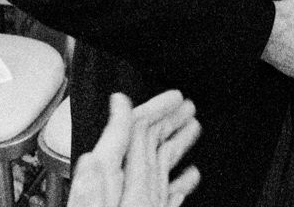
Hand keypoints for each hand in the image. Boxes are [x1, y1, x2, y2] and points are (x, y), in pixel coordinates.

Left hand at [70, 90, 202, 206]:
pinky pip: (165, 196)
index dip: (155, 108)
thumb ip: (106, 158)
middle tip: (188, 106)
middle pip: (148, 143)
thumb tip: (112, 116)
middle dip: (169, 121)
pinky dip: (181, 183)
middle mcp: (122, 186)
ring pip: (159, 167)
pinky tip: (190, 176)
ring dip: (177, 145)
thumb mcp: (100, 196)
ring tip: (193, 129)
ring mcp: (134, 202)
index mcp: (110, 176)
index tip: (175, 97)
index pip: (134, 129)